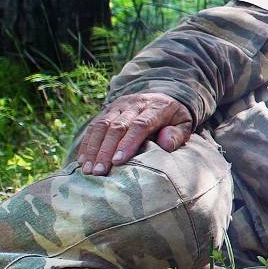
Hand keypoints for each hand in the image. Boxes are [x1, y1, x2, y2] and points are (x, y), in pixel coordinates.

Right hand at [73, 92, 192, 175]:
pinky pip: (94, 125)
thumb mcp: (185, 124)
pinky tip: (82, 160)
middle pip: (117, 126)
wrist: (163, 95)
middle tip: (99, 172)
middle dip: (106, 150)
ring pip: (101, 125)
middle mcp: (134, 104)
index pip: (139, 125)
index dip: (128, 143)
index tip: (118, 162)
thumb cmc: (174, 118)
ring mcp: (119, 105)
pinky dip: (87, 143)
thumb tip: (165, 144)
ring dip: (93, 148)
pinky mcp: (107, 109)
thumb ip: (177, 134)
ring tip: (88, 170)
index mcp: (156, 107)